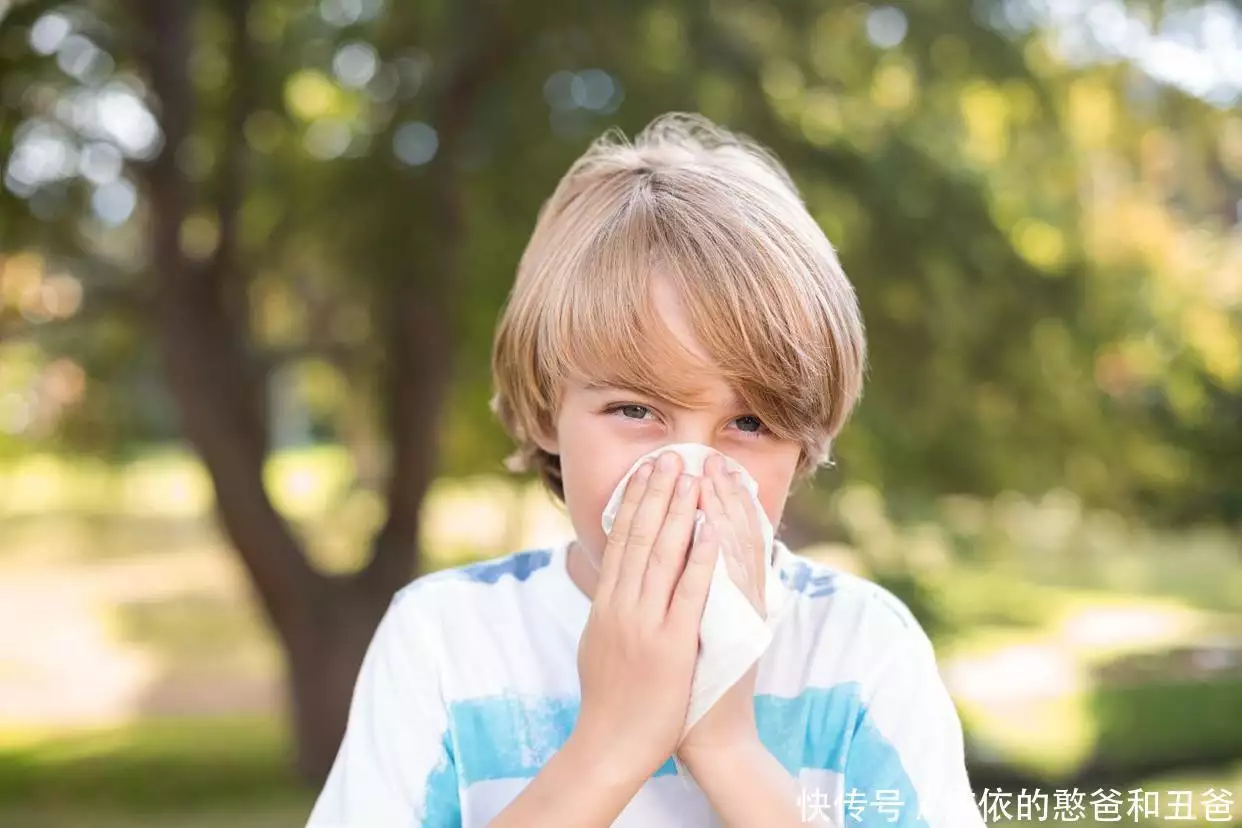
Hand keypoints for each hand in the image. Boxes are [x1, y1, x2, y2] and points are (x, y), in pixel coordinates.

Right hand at [571, 450, 721, 782]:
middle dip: (658, 494)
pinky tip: (709, 529)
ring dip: (679, 511)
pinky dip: (700, 558)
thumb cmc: (609, 697)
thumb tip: (596, 570)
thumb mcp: (596, 641)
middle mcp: (622, 606)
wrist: (613, 745)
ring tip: (692, 476)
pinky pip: (688, 592)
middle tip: (672, 457)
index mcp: (606, 604)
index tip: (649, 470)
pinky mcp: (671, 644)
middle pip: (641, 537)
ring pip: (663, 554)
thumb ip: (601, 602)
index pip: (622, 539)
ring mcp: (646, 623)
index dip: (637, 501)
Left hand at [677, 453, 766, 763]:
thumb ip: (706, 600)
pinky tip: (711, 525)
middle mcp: (742, 604)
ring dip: (717, 510)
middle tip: (705, 457)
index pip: (733, 539)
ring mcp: (737, 619)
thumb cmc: (703, 690)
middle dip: (718, 495)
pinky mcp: (728, 638)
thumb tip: (696, 566)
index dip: (723, 501)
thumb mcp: (710, 635)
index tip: (708, 467)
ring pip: (731, 552)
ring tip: (704, 474)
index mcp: (737, 601)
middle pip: (733, 537)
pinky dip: (717, 553)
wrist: (716, 741)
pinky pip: (723, 586)